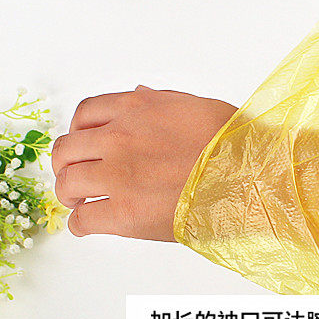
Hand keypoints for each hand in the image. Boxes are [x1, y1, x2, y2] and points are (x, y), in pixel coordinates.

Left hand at [51, 86, 236, 240]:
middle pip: (66, 151)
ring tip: (80, 202)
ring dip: (70, 195)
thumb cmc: (232, 143)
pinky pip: (83, 221)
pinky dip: (81, 224)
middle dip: (66, 165)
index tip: (83, 146)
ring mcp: (120, 176)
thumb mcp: (197, 106)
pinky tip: (90, 224)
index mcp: (138, 109)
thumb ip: (161, 100)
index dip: (78, 132)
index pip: (84, 114)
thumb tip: (138, 94)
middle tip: (75, 176)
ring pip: (68, 185)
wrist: (251, 175)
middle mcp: (121, 138)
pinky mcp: (126, 213)